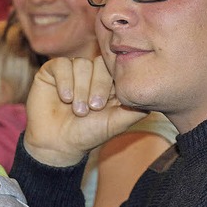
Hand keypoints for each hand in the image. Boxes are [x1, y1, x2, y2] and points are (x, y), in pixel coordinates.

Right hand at [23, 56, 147, 166]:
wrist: (58, 144)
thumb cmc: (87, 134)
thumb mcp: (116, 123)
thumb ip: (136, 109)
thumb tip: (153, 94)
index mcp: (107, 82)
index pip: (115, 68)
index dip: (111, 83)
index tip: (105, 106)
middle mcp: (90, 73)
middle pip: (99, 63)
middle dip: (97, 86)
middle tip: (92, 108)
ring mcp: (71, 70)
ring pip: (80, 64)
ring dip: (80, 88)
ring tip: (77, 109)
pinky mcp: (52, 71)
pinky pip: (61, 65)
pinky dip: (64, 81)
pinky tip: (65, 98)